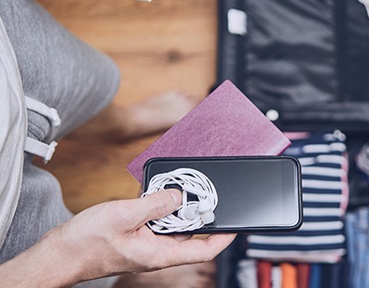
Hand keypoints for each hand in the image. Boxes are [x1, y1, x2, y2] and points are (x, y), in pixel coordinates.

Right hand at [0, 190, 235, 286]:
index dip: (223, 237)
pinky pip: (156, 221)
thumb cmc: (85, 243)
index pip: (203, 251)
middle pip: (190, 233)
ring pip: (173, 225)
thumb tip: (180, 196)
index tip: (236, 223)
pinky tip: (157, 192)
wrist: (59, 253)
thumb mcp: (124, 216)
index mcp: (159, 254)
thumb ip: (155, 205)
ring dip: (178, 207)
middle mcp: (157, 251)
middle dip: (199, 212)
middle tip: (205, 191)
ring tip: (181, 187)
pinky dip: (161, 206)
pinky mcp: (137, 236)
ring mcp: (147, 244)